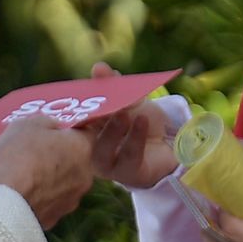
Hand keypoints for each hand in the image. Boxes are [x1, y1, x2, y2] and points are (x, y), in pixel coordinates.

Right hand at [0, 116, 93, 228]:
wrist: (7, 203)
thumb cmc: (19, 155)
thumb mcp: (29, 123)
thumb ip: (45, 123)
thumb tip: (51, 128)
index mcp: (82, 148)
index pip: (85, 132)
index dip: (67, 129)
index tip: (50, 129)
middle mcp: (83, 175)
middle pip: (63, 158)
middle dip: (40, 153)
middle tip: (16, 148)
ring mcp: (69, 200)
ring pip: (46, 181)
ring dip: (26, 174)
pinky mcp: (52, 219)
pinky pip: (37, 200)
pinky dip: (21, 193)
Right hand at [81, 61, 178, 187]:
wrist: (170, 143)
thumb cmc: (140, 120)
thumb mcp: (129, 98)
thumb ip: (113, 84)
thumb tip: (98, 67)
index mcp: (84, 132)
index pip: (72, 121)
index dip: (73, 109)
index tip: (78, 95)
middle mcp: (91, 151)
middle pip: (83, 139)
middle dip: (91, 120)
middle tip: (100, 105)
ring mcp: (108, 165)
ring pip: (102, 153)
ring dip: (112, 132)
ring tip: (123, 114)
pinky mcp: (129, 174)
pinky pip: (129, 158)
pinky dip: (135, 138)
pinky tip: (142, 121)